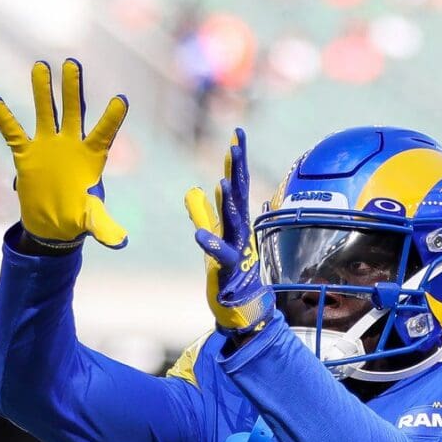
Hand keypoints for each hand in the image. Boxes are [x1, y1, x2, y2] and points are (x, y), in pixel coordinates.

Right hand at [0, 59, 129, 249]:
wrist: (53, 224)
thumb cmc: (78, 218)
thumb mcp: (92, 221)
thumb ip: (104, 226)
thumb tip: (120, 242)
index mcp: (92, 157)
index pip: (104, 132)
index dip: (112, 117)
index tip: (122, 99)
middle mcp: (70, 144)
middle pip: (73, 111)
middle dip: (72, 89)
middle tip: (73, 63)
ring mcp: (47, 146)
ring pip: (45, 112)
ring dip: (42, 91)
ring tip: (41, 66)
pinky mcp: (26, 155)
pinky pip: (13, 133)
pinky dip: (4, 119)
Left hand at [185, 128, 273, 338]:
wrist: (243, 307)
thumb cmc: (230, 272)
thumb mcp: (213, 236)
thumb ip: (204, 213)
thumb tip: (199, 188)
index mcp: (236, 220)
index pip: (237, 183)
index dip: (235, 160)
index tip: (236, 134)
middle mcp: (241, 230)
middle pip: (240, 194)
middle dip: (238, 168)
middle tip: (236, 143)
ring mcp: (238, 249)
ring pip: (234, 220)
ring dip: (229, 200)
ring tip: (223, 179)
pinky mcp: (230, 269)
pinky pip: (221, 255)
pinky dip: (210, 244)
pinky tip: (198, 234)